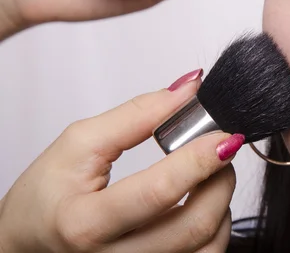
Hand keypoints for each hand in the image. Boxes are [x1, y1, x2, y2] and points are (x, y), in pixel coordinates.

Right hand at [0, 70, 241, 252]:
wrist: (28, 243)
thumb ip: (137, 115)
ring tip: (208, 176)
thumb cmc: (47, 197)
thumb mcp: (79, 145)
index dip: (199, 160)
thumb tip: (188, 90)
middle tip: (220, 150)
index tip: (224, 135)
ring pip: (209, 247)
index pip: (158, 192)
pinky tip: (200, 204)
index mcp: (85, 224)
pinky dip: (215, 228)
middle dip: (220, 179)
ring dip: (222, 204)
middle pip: (194, 226)